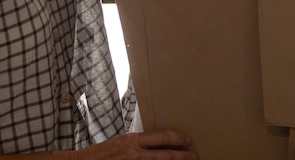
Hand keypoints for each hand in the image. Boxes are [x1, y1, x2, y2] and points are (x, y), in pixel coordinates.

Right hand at [78, 131, 195, 159]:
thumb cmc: (100, 154)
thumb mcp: (120, 142)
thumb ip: (136, 143)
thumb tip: (152, 144)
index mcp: (133, 140)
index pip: (162, 137)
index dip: (178, 139)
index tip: (187, 141)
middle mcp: (135, 153)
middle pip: (165, 155)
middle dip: (182, 156)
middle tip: (194, 156)